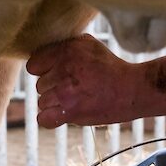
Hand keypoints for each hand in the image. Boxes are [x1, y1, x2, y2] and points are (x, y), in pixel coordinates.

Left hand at [26, 34, 141, 127]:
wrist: (132, 89)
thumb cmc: (111, 67)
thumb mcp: (89, 45)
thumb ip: (64, 47)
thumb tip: (44, 54)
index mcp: (65, 50)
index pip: (33, 65)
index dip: (44, 71)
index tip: (58, 74)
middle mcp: (63, 69)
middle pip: (39, 85)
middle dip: (53, 88)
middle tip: (74, 88)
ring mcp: (65, 92)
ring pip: (42, 102)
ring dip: (55, 104)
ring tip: (75, 100)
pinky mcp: (70, 111)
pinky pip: (43, 119)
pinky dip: (51, 119)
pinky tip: (63, 114)